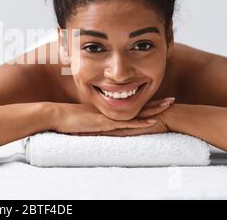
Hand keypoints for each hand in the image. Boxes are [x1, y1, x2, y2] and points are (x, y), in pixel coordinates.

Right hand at [48, 97, 174, 135]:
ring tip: (169, 106)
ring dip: (153, 110)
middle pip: (137, 106)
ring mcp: (108, 116)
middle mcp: (110, 111)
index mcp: (107, 110)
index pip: (130, 106)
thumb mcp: (82, 120)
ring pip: (136, 112)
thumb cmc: (65, 118)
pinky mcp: (104, 123)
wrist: (54, 115)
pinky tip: (152, 122)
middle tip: (171, 100)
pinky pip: (126, 123)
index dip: (144, 104)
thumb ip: (91, 121)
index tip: (157, 102)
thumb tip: (94, 126)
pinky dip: (140, 122)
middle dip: (155, 103)